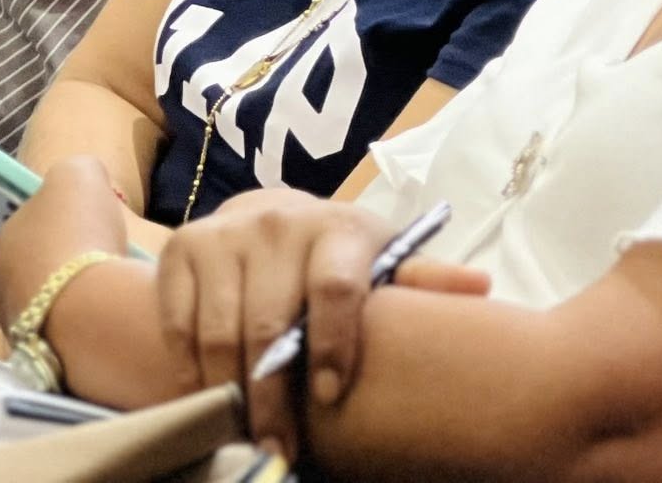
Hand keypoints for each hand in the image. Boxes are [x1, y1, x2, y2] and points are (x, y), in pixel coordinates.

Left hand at [0, 154, 130, 330]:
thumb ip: (77, 169)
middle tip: (101, 252)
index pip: (27, 225)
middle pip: (39, 264)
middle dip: (66, 258)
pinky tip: (106, 310)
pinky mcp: (42, 356)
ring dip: (75, 290)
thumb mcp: (79, 173)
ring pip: (51, 298)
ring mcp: (17, 326)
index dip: (59, 220)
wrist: (89, 308)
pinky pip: (66, 326)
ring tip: (108, 284)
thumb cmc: (77, 235)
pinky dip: (84, 318)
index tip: (88, 222)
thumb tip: (84, 180)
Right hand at [156, 190, 487, 449]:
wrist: (270, 216)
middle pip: (268, 324)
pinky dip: (188, 371)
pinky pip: (178, 326)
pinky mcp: (181, 250)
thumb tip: (482, 287)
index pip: (336, 289)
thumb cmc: (338, 257)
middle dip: (272, 396)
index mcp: (339, 229)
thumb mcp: (384, 261)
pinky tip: (208, 400)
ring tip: (244, 434)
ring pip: (217, 331)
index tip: (328, 394)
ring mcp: (225, 235)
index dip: (333, 344)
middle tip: (280, 445)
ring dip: (227, 393)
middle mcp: (278, 224)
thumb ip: (424, 281)